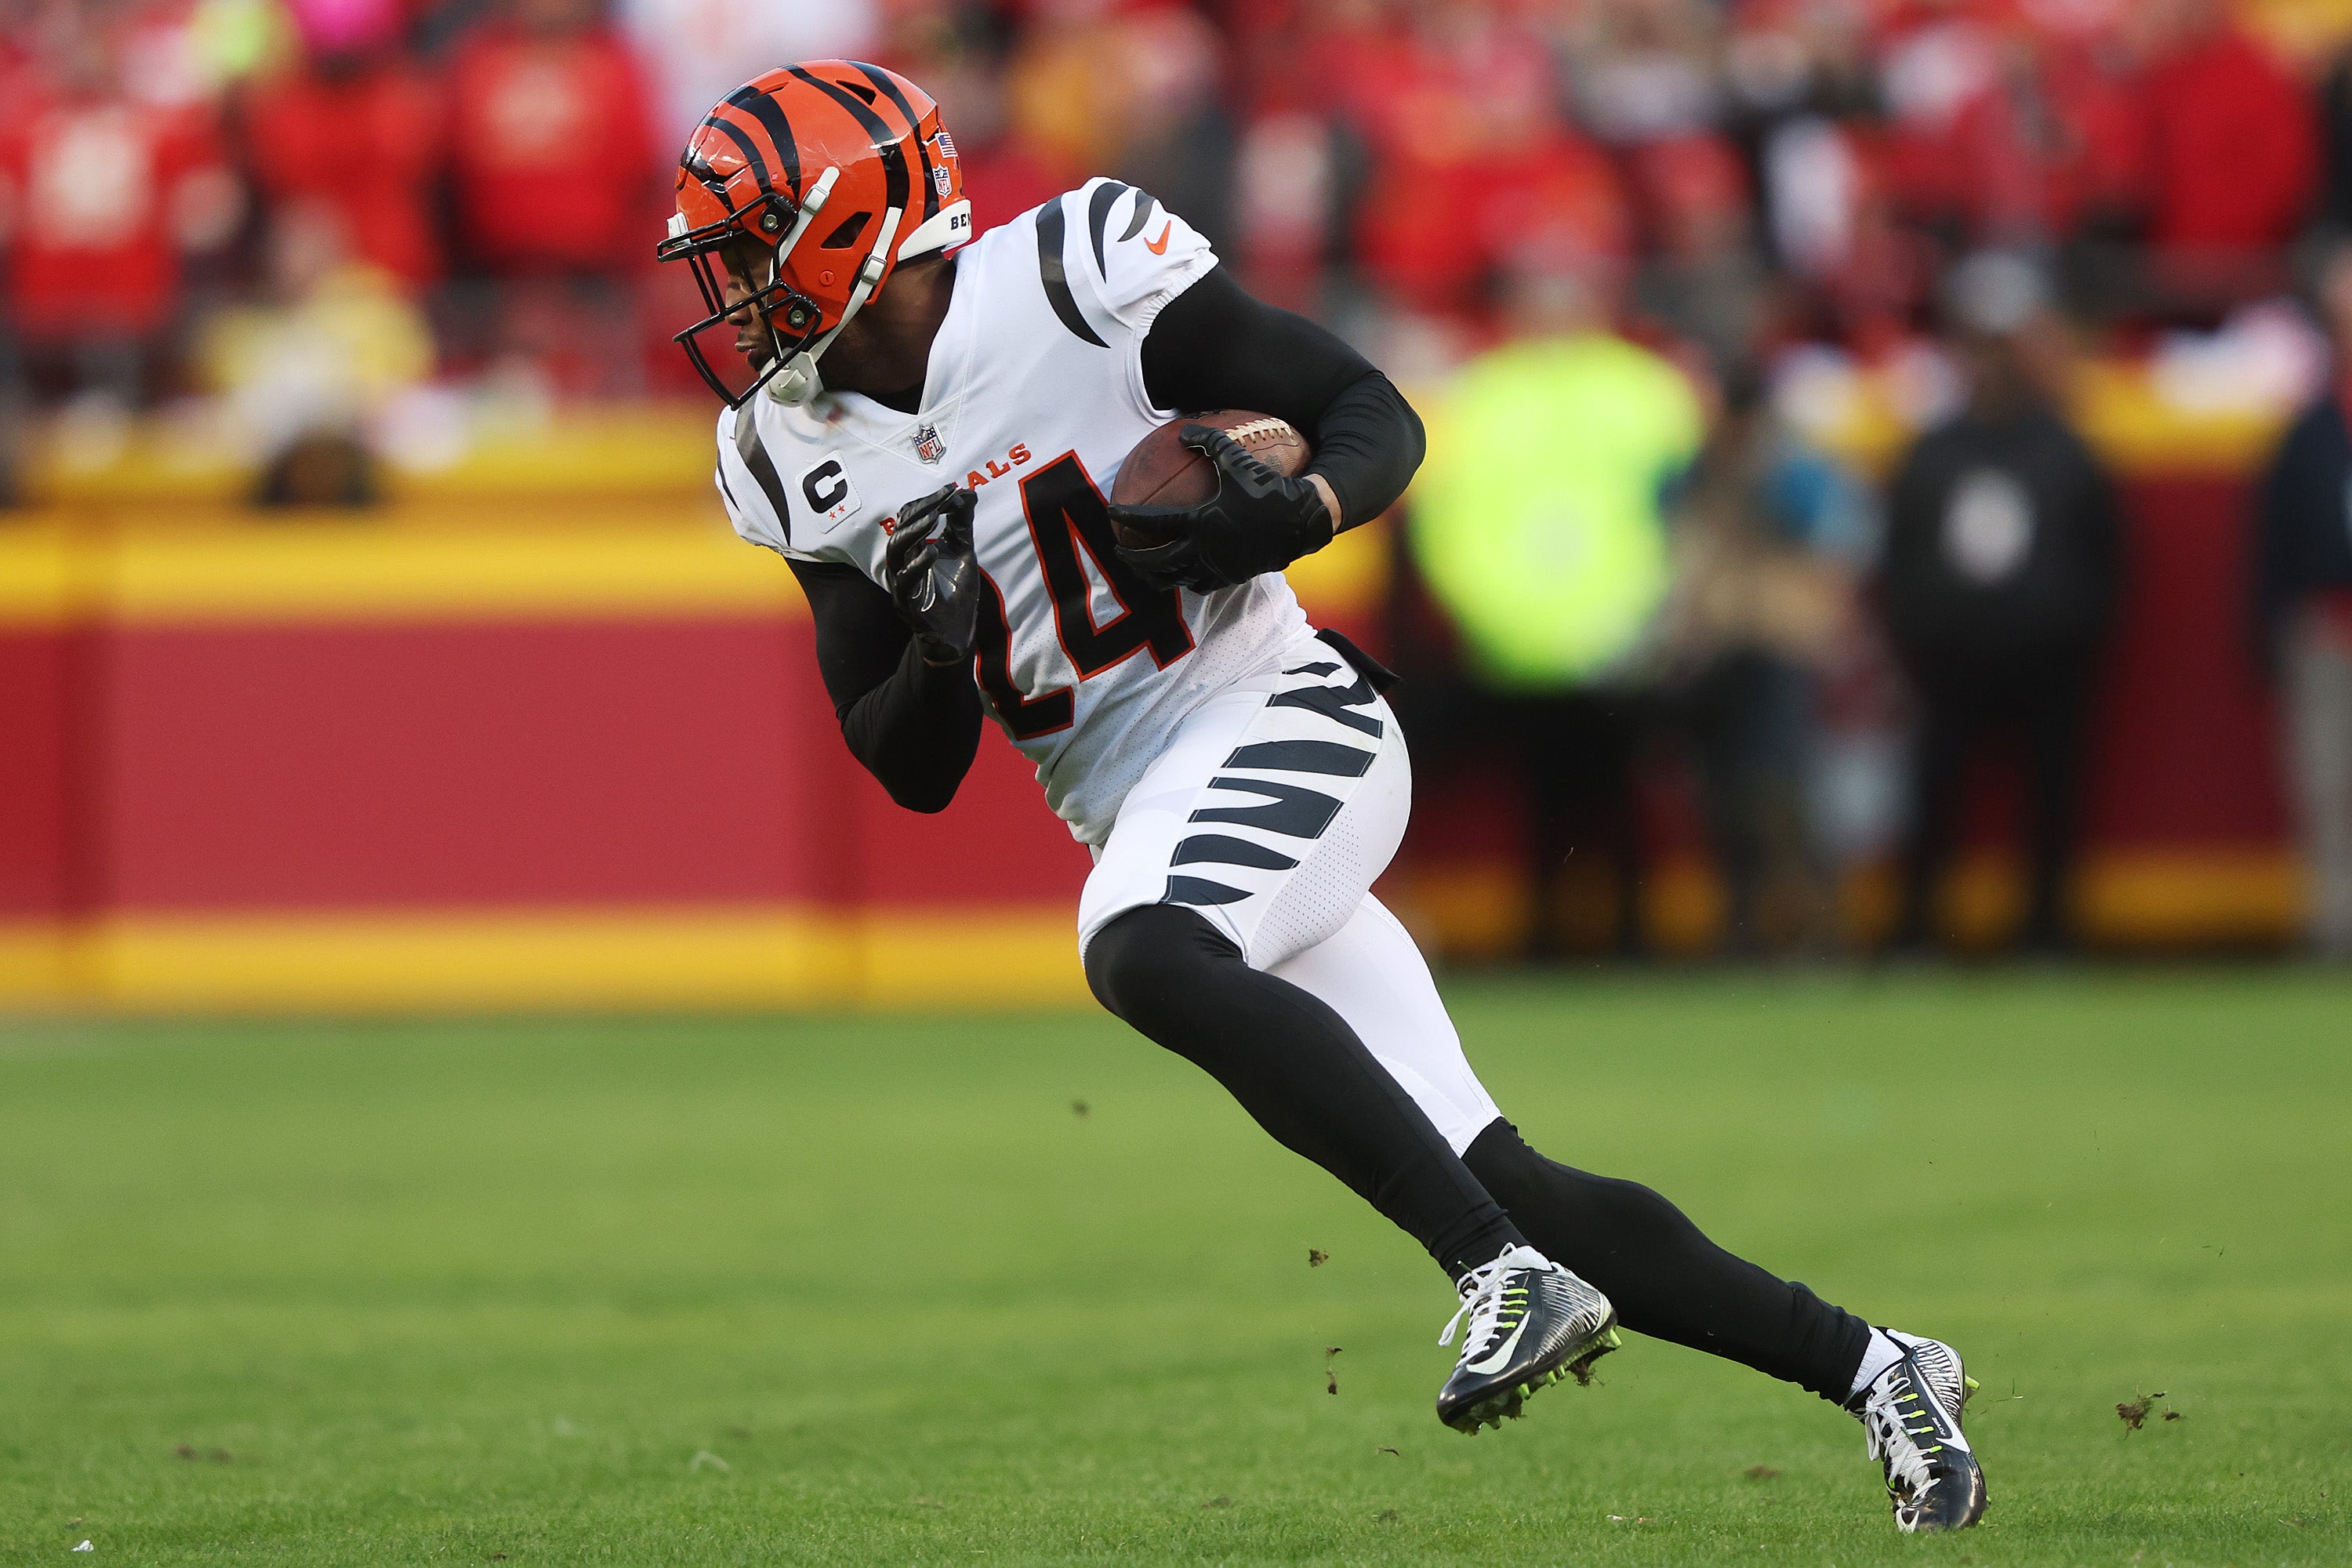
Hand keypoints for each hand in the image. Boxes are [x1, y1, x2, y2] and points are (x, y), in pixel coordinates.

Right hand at [883, 484, 979, 663]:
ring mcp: (903, 586)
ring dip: (913, 533)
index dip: (928, 502)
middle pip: (899, 532)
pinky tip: (933, 552)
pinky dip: (918, 565)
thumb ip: (963, 525)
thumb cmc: (956, 592)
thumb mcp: (964, 553)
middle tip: (940, 501)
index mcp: (914, 551)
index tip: (950, 490)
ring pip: (895, 554)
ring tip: (934, 519)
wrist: (958, 633)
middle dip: (919, 513)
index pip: (911, 519)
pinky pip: (905, 584)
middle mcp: (903, 565)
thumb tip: (968, 492)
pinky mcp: (908, 607)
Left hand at [1107, 424, 1334, 592]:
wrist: (1300, 520)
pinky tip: (1179, 575)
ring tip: (1143, 571)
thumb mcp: (1237, 459)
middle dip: (1133, 559)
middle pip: (1156, 562)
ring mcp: (1217, 567)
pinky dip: (1185, 582)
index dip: (1127, 518)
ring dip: (1155, 576)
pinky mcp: (1231, 578)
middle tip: (1119, 551)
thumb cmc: (1267, 488)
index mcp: (1200, 521)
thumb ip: (1209, 442)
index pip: (1153, 522)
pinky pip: (1200, 585)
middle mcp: (1204, 549)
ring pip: (1175, 580)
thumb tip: (1184, 433)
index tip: (1112, 513)